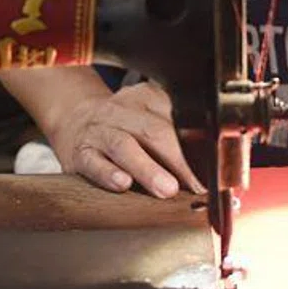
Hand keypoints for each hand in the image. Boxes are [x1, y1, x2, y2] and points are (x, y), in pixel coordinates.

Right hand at [47, 81, 203, 199]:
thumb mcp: (148, 119)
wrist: (75, 121)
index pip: (175, 118)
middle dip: (178, 160)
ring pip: (124, 145)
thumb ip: (175, 137)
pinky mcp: (80, 152)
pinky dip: (108, 173)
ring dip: (148, 169)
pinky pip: (94, 162)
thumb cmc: (123, 128)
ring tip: (166, 189)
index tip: (212, 171)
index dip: (197, 145)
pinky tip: (122, 184)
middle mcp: (121, 111)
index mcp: (145, 98)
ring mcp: (99, 130)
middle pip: (153, 131)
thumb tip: (211, 170)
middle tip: (195, 185)